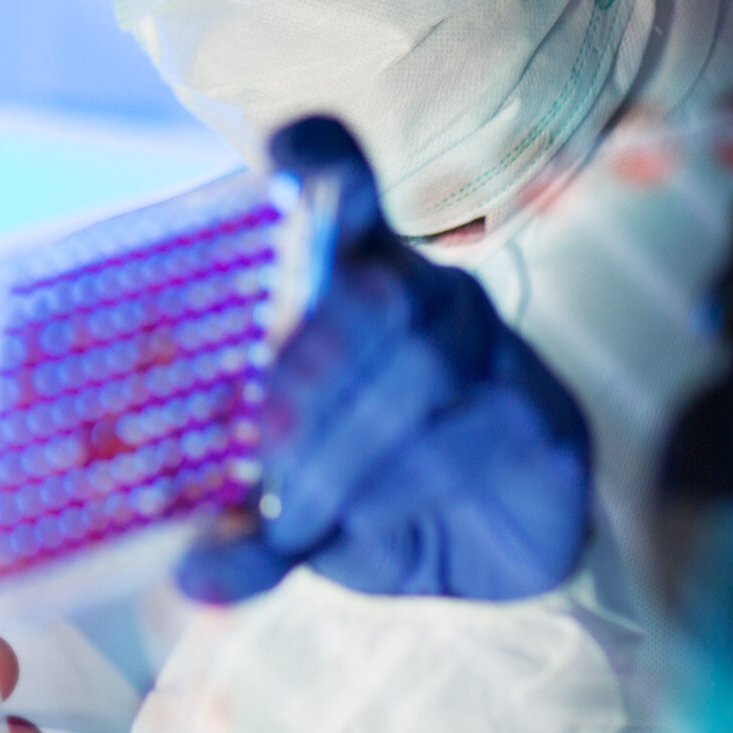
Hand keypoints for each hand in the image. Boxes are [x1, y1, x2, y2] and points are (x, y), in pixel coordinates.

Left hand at [176, 117, 593, 605]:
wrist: (492, 552)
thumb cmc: (366, 487)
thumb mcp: (288, 500)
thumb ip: (241, 524)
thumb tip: (187, 577)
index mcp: (348, 275)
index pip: (338, 172)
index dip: (313, 155)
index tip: (278, 168)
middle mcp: (424, 292)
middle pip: (378, 287)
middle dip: (311, 360)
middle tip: (258, 440)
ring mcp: (491, 348)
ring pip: (421, 367)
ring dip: (345, 448)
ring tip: (293, 514)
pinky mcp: (545, 417)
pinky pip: (472, 438)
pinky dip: (397, 493)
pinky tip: (355, 529)